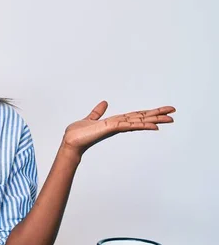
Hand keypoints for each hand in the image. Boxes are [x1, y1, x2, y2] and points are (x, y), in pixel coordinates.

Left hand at [61, 101, 175, 156]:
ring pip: (139, 121)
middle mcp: (118, 125)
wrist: (70, 142)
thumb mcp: (90, 118)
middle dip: (157, 115)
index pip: (135, 115)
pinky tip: (154, 126)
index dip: (149, 113)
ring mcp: (116, 127)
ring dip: (154, 120)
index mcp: (115, 122)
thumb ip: (98, 112)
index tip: (162, 111)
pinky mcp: (111, 128)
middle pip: (141, 118)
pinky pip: (130, 125)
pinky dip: (142, 125)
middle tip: (174, 112)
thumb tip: (105, 103)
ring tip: (170, 119)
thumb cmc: (78, 134)